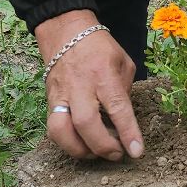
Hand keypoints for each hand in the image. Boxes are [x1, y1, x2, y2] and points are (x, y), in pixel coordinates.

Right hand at [39, 11, 142, 161]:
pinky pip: (53, 129)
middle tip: (116, 155)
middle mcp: (79, 86)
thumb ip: (124, 92)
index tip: (137, 152)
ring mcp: (61, 95)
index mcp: (103, 74)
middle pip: (85, 123)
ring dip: (79, 150)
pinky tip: (82, 144)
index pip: (117, 108)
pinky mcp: (49, 101)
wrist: (65, 32)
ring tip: (96, 153)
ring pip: (61, 131)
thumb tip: (123, 122)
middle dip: (102, 146)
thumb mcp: (123, 63)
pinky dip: (67, 143)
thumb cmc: (99, 49)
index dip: (128, 133)